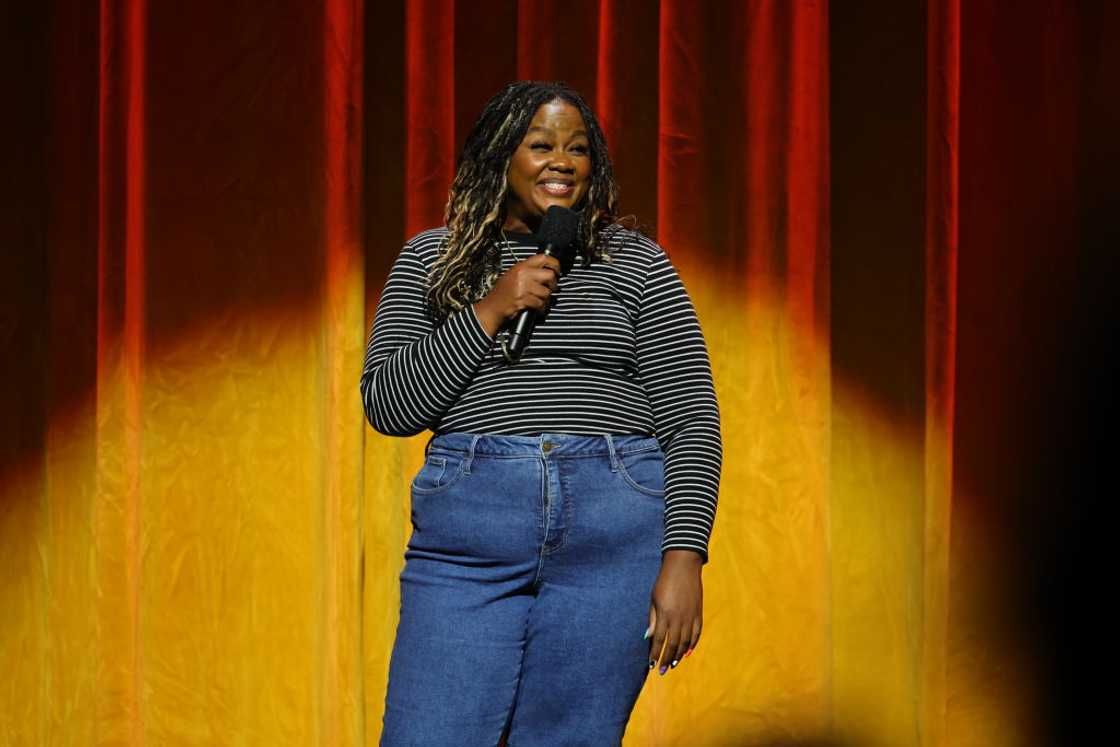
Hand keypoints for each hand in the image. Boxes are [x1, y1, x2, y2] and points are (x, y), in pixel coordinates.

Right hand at [473, 253, 560, 336]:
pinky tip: (537, 308)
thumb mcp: (513, 275)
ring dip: (546, 299)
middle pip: (549, 275)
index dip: (555, 264)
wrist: (492, 307)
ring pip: (546, 292)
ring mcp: (522, 287)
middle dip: (553, 284)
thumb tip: (547, 271)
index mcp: (521, 266)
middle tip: (551, 289)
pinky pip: (540, 303)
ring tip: (540, 301)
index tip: (558, 271)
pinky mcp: (523, 299)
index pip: (543, 258)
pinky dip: (541, 308)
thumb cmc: (502, 293)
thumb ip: (528, 271)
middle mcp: (522, 274)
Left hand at [647, 549, 702, 675]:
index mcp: (665, 614)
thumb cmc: (664, 581)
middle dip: (666, 659)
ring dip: (679, 655)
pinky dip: (692, 645)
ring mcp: (690, 616)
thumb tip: (647, 637)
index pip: (658, 640)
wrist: (683, 566)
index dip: (655, 654)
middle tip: (662, 670)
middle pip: (672, 645)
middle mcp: (678, 618)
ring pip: (685, 642)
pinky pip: (696, 634)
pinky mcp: (699, 613)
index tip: (651, 665)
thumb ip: (653, 618)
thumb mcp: (654, 598)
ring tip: (673, 665)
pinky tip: (687, 653)